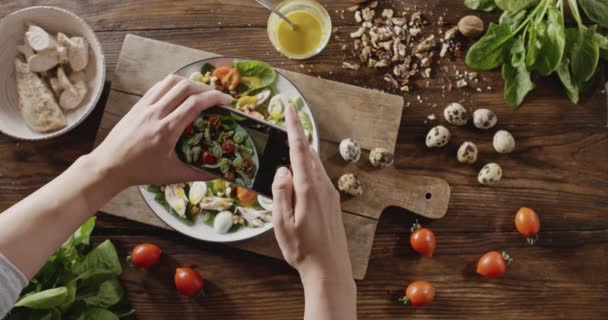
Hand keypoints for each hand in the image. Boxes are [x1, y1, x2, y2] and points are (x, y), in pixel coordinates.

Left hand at [92, 74, 232, 187]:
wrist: (109, 166)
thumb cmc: (141, 171)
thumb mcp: (173, 175)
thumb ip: (198, 174)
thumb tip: (220, 173)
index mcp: (167, 130)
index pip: (195, 104)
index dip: (215, 98)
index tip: (228, 101)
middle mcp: (156, 113)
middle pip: (185, 87)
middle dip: (206, 88)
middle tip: (217, 97)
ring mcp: (145, 106)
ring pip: (171, 82)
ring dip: (190, 83)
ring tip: (200, 92)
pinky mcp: (138, 105)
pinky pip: (159, 86)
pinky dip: (174, 85)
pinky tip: (181, 93)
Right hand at [271, 104, 352, 283]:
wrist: (330, 269)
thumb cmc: (303, 249)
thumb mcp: (282, 222)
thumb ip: (281, 192)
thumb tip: (282, 169)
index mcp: (309, 188)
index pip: (299, 148)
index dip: (293, 125)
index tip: (289, 106)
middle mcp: (323, 186)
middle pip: (308, 152)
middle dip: (296, 135)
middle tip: (284, 121)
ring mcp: (330, 194)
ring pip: (314, 164)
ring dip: (301, 152)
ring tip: (287, 145)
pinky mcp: (332, 202)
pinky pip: (318, 176)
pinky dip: (307, 167)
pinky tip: (298, 173)